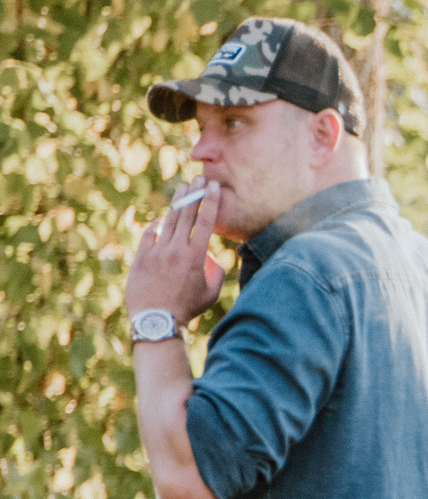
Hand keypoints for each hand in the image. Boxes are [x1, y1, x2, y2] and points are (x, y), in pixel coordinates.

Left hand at [124, 183, 227, 323]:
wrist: (156, 320)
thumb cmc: (187, 309)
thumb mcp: (211, 293)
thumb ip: (216, 272)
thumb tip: (211, 257)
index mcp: (195, 256)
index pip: (205, 222)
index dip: (210, 202)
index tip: (213, 187)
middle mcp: (175, 249)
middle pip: (186, 214)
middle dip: (194, 194)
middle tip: (199, 178)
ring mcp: (156, 251)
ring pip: (168, 220)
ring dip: (177, 203)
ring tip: (182, 189)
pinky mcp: (141, 257)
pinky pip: (149, 234)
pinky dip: (157, 224)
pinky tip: (162, 219)